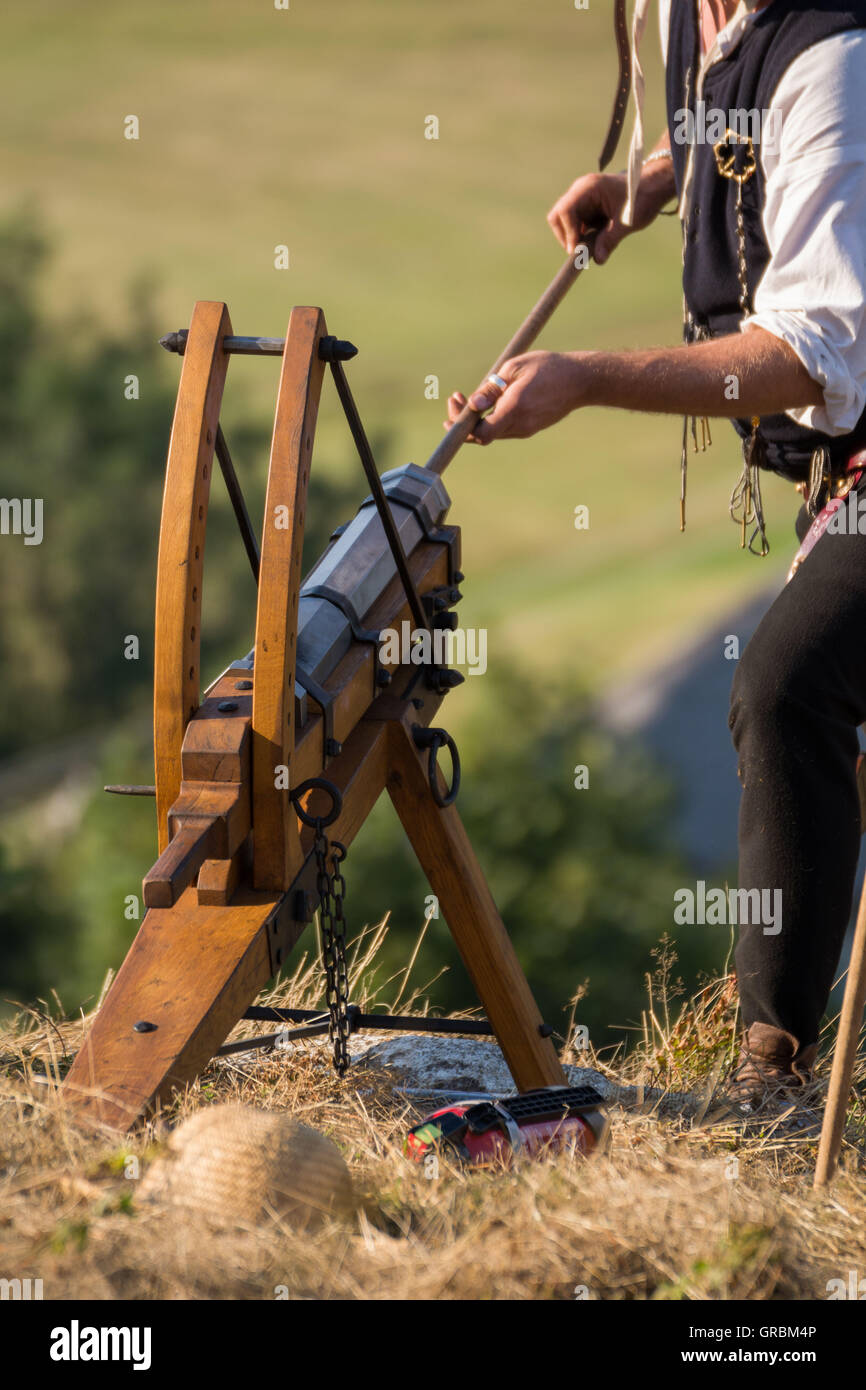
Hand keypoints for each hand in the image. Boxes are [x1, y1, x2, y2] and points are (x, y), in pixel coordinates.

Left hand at [444, 351, 590, 444]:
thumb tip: (473, 403)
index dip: (462, 424)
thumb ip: (491, 387)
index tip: (455, 403)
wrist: (580, 381)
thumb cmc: (548, 367)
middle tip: (456, 398)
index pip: (481, 433)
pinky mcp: (531, 428)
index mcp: (515, 409)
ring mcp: (526, 429)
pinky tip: (490, 402)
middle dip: (464, 419)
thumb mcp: (515, 368)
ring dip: (477, 419)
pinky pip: (505, 428)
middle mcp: (520, 425)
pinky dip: (492, 419)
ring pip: (493, 432)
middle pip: (482, 435)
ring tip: (470, 397)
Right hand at [547, 168, 667, 265]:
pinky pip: (574, 226)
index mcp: (589, 187)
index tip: (576, 251)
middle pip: (558, 216)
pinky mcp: (585, 209)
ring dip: (574, 238)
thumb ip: (610, 239)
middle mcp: (580, 191)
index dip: (568, 233)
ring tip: (592, 247)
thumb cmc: (642, 198)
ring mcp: (581, 199)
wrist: (651, 189)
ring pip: (564, 223)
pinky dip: (581, 237)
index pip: (565, 210)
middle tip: (580, 252)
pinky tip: (596, 241)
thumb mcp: (627, 222)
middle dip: (565, 237)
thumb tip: (597, 259)